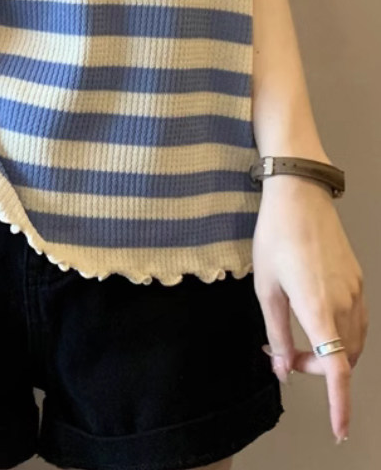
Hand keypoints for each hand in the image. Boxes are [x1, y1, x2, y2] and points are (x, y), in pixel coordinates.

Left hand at [252, 175, 368, 443]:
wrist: (299, 195)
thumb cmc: (275, 236)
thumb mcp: (266, 287)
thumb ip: (276, 333)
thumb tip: (281, 369)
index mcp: (319, 308)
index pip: (338, 369)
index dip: (339, 403)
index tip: (340, 429)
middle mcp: (345, 303)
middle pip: (343, 358)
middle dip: (316, 370)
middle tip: (282, 356)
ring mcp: (356, 291)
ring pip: (353, 342)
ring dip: (330, 352)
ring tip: (294, 340)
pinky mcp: (358, 279)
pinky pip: (357, 321)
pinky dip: (340, 334)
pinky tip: (316, 322)